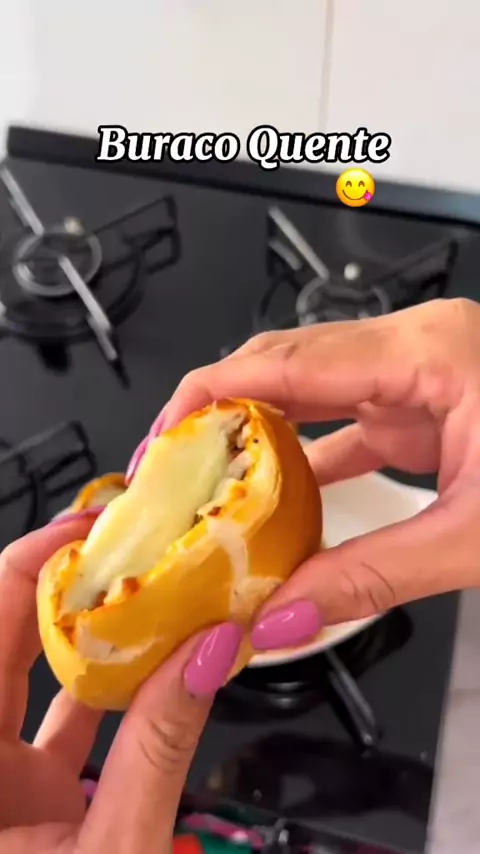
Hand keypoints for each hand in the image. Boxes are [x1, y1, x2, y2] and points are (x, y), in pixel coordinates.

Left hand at [0, 517, 240, 853]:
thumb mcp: (120, 852)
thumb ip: (159, 750)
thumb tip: (210, 652)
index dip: (27, 564)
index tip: (88, 529)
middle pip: (5, 635)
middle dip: (66, 585)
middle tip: (125, 545)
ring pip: (25, 672)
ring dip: (85, 632)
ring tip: (142, 593)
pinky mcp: (23, 794)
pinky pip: (52, 720)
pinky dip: (98, 688)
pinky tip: (148, 667)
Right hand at [129, 298, 479, 648]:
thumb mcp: (476, 536)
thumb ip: (369, 577)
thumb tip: (282, 615)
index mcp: (430, 352)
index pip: (288, 359)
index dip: (212, 391)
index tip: (164, 431)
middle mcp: (419, 347)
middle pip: (289, 363)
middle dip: (224, 411)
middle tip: (175, 464)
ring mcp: (422, 373)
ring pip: (315, 390)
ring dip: (263, 435)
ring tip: (213, 482)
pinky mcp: (428, 403)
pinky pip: (349, 420)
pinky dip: (310, 456)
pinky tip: (278, 495)